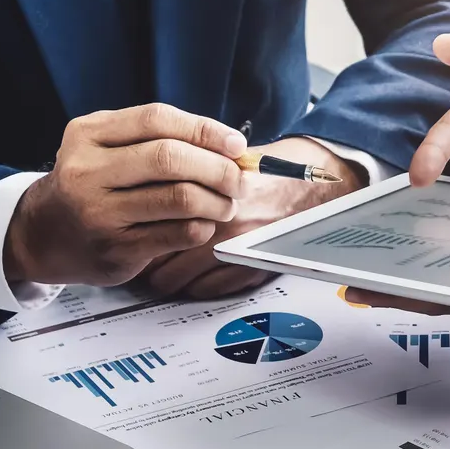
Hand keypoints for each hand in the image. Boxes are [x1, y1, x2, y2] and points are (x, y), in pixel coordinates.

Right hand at [4, 103, 244, 285]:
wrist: (43, 234)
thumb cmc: (92, 185)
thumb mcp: (106, 148)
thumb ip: (157, 139)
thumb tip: (229, 146)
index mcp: (88, 134)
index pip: (157, 119)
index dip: (205, 130)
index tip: (236, 145)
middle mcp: (88, 171)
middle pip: (170, 159)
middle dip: (217, 168)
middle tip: (239, 180)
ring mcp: (99, 212)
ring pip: (179, 198)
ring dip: (217, 201)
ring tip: (226, 204)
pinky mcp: (115, 248)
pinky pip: (177, 234)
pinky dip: (202, 227)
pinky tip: (204, 224)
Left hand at [138, 137, 361, 298]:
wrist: (321, 186)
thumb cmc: (279, 169)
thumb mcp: (230, 158)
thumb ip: (191, 169)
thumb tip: (148, 179)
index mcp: (213, 194)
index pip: (155, 223)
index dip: (135, 229)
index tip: (128, 230)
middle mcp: (224, 226)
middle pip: (159, 257)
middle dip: (145, 258)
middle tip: (136, 255)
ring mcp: (239, 253)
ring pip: (179, 279)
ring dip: (166, 276)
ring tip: (159, 269)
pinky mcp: (253, 270)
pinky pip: (208, 290)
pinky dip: (195, 285)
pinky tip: (192, 275)